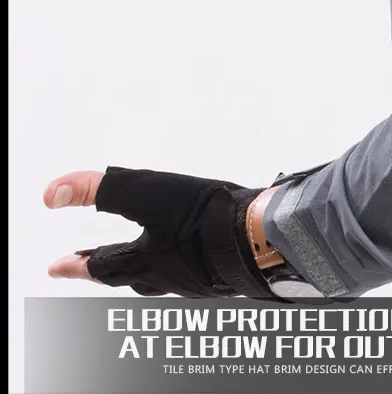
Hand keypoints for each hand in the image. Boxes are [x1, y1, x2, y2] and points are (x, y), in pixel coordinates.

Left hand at [43, 167, 272, 297]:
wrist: (263, 236)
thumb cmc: (207, 219)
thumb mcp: (148, 193)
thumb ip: (100, 189)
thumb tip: (50, 194)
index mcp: (147, 263)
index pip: (100, 267)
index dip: (76, 265)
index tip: (56, 267)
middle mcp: (170, 278)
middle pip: (130, 277)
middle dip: (109, 267)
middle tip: (92, 263)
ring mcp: (199, 279)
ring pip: (162, 277)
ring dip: (145, 267)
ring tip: (144, 255)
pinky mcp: (223, 273)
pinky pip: (190, 271)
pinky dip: (178, 263)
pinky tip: (191, 251)